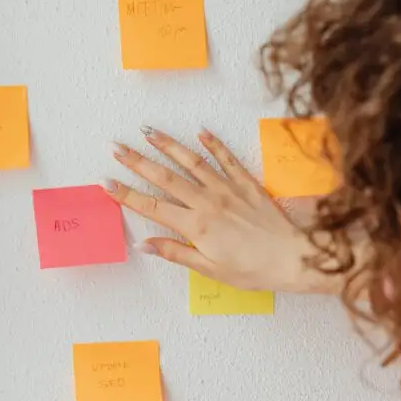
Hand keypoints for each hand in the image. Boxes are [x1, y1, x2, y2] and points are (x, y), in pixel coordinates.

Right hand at [107, 127, 338, 293]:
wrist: (294, 257)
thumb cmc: (254, 270)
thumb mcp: (211, 270)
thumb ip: (177, 253)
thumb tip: (145, 244)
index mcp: (196, 226)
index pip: (152, 207)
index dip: (126, 194)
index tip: (106, 182)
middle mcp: (208, 202)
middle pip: (165, 178)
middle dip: (137, 161)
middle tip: (116, 147)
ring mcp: (227, 189)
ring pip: (191, 162)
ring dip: (167, 145)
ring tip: (148, 131)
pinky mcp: (247, 183)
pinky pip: (226, 159)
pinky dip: (213, 143)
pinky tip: (200, 131)